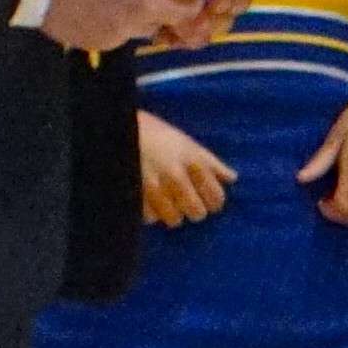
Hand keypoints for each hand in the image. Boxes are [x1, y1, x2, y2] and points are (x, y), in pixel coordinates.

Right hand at [46, 0, 219, 54]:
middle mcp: (146, 6)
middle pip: (188, 11)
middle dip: (181, 0)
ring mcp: (125, 28)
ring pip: (155, 26)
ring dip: (148, 15)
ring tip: (123, 1)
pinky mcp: (104, 43)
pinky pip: (124, 37)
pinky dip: (118, 26)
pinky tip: (97, 12)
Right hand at [132, 108, 230, 229]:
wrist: (115, 127)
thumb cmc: (155, 133)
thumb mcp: (186, 142)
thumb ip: (210, 162)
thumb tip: (231, 178)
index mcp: (192, 163)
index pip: (216, 198)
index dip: (212, 200)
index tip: (205, 198)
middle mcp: (175, 177)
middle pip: (197, 213)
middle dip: (192, 208)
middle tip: (184, 200)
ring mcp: (153, 188)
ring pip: (174, 219)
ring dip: (171, 212)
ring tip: (165, 200)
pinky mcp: (133, 195)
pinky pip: (150, 217)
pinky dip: (150, 212)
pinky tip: (148, 199)